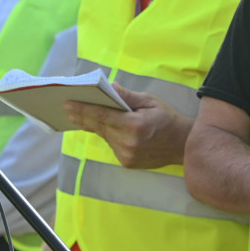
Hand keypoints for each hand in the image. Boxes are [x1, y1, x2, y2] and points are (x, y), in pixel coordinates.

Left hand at [65, 84, 192, 168]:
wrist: (182, 146)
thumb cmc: (167, 119)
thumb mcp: (150, 102)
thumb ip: (128, 96)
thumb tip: (111, 87)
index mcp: (134, 125)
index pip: (102, 116)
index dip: (84, 109)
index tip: (68, 104)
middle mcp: (128, 142)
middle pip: (99, 127)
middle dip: (82, 116)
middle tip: (66, 108)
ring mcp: (126, 155)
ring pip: (104, 136)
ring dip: (93, 125)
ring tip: (77, 115)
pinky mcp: (127, 162)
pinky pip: (112, 145)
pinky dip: (107, 135)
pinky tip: (100, 127)